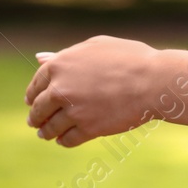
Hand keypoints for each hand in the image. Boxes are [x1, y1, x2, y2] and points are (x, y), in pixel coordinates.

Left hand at [24, 35, 163, 146]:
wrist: (154, 81)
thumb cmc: (130, 58)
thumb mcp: (95, 46)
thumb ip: (66, 54)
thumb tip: (40, 58)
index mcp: (59, 65)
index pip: (36, 85)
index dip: (33, 95)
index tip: (33, 102)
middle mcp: (61, 89)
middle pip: (39, 108)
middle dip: (36, 117)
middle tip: (35, 123)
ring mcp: (74, 111)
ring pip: (51, 127)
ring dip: (47, 132)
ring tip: (47, 135)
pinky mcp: (89, 129)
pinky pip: (69, 139)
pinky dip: (64, 141)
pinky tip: (64, 141)